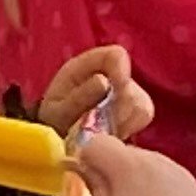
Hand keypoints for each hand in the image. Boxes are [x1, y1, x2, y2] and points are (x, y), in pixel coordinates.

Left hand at [37, 45, 154, 141]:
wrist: (55, 140)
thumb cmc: (52, 121)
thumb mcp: (57, 110)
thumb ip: (78, 97)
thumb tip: (104, 82)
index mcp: (87, 65)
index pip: (116, 55)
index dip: (121, 70)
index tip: (116, 91)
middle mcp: (109, 75)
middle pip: (131, 85)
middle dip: (118, 108)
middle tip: (101, 125)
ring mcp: (124, 93)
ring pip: (141, 103)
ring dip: (123, 121)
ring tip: (102, 133)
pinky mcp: (132, 112)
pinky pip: (143, 117)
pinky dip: (129, 127)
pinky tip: (112, 135)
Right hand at [72, 133, 195, 195]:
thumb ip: (93, 183)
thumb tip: (82, 164)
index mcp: (125, 163)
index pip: (97, 142)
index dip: (87, 157)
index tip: (85, 174)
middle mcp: (151, 157)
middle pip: (123, 151)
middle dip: (113, 168)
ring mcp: (174, 167)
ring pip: (145, 162)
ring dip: (136, 176)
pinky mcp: (190, 180)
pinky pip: (165, 173)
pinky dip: (157, 185)